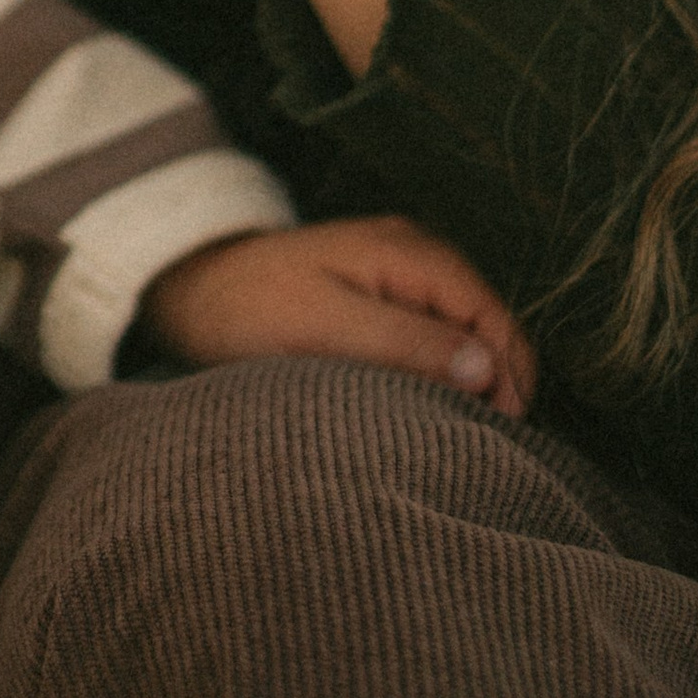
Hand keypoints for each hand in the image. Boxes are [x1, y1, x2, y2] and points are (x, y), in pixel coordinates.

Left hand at [141, 215, 535, 421]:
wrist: (189, 287)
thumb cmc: (250, 309)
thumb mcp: (325, 329)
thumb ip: (405, 343)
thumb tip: (485, 370)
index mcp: (408, 252)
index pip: (492, 314)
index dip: (508, 376)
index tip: (499, 437)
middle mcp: (413, 251)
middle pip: (485, 322)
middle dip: (494, 380)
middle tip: (478, 446)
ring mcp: (397, 269)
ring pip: (462, 330)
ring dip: (467, 378)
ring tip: (455, 433)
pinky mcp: (378, 292)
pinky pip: (431, 331)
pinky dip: (438, 368)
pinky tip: (425, 406)